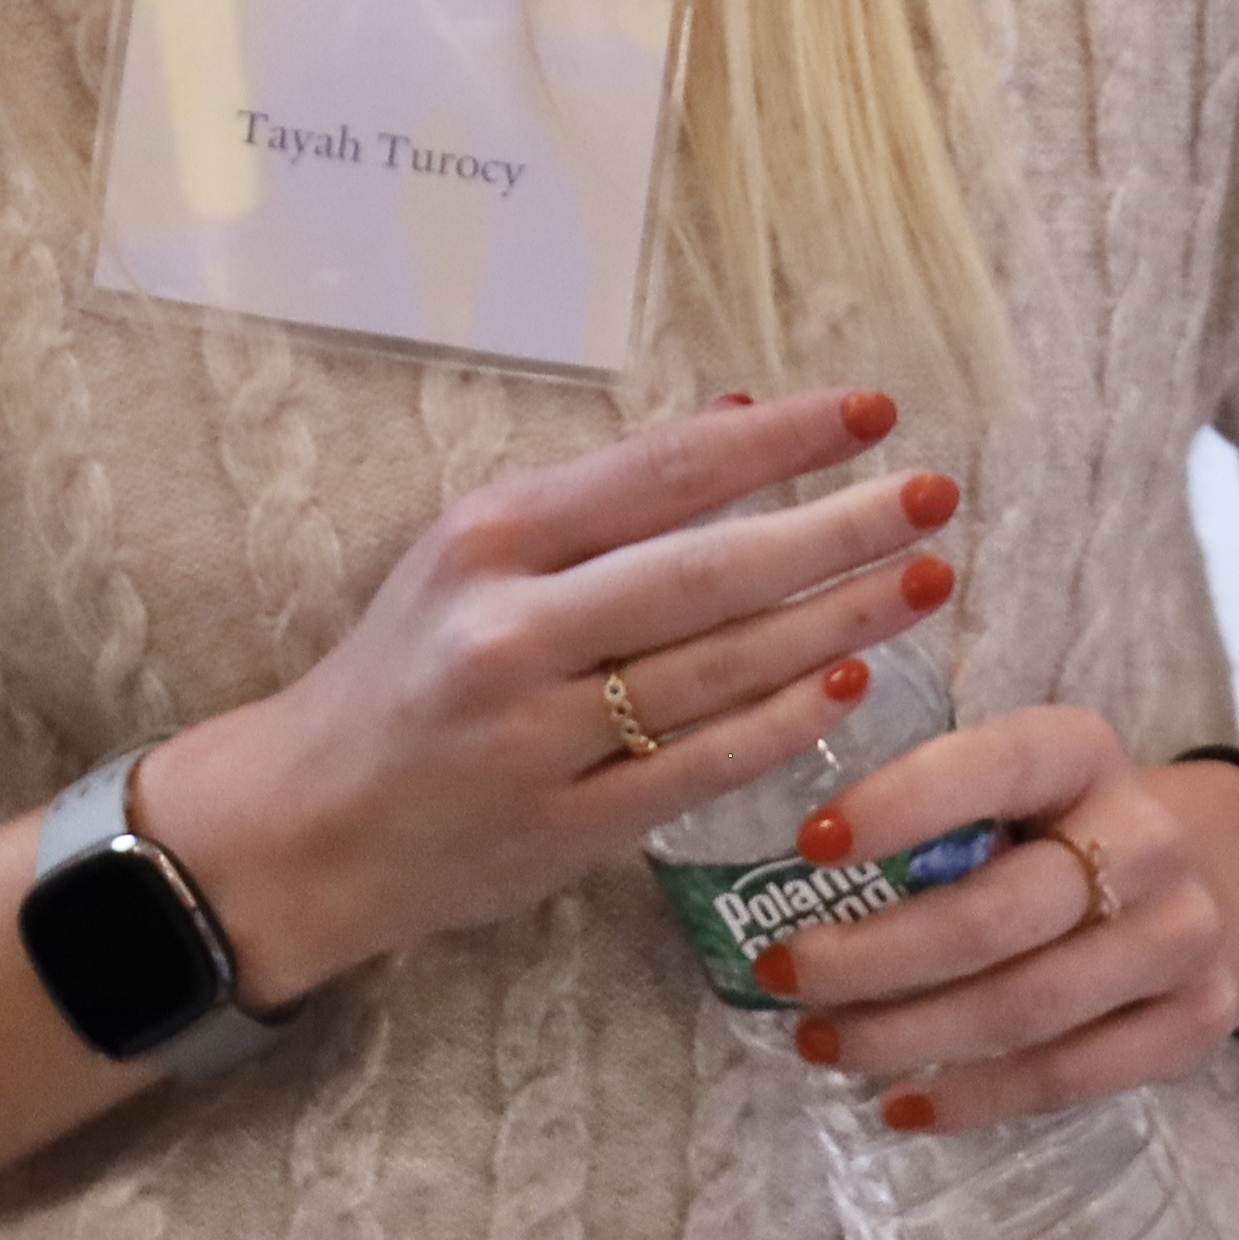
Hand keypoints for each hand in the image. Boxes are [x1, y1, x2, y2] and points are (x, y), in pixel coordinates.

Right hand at [142, 383, 964, 1005]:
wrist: (304, 825)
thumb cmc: (405, 670)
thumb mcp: (473, 554)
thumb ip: (604, 496)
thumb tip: (740, 413)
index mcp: (492, 538)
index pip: (664, 470)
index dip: (779, 437)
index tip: (872, 410)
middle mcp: (515, 629)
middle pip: (709, 568)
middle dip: (837, 527)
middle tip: (934, 495)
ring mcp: (541, 735)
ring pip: (719, 668)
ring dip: (835, 621)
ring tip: (923, 579)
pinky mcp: (565, 828)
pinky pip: (699, 767)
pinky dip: (779, 722)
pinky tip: (849, 685)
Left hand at [750, 710, 1238, 1133]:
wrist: (1217, 882)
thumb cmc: (1063, 832)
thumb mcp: (1017, 786)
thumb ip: (934, 814)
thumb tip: (780, 874)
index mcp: (1084, 751)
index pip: (995, 765)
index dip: (902, 804)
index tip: (808, 844)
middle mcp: (1147, 836)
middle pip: (998, 913)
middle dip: (874, 955)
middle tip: (784, 976)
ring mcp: (1182, 934)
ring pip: (1026, 1005)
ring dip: (907, 1035)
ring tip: (819, 1044)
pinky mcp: (1197, 1022)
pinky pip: (1069, 1075)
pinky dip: (973, 1098)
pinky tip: (900, 1103)